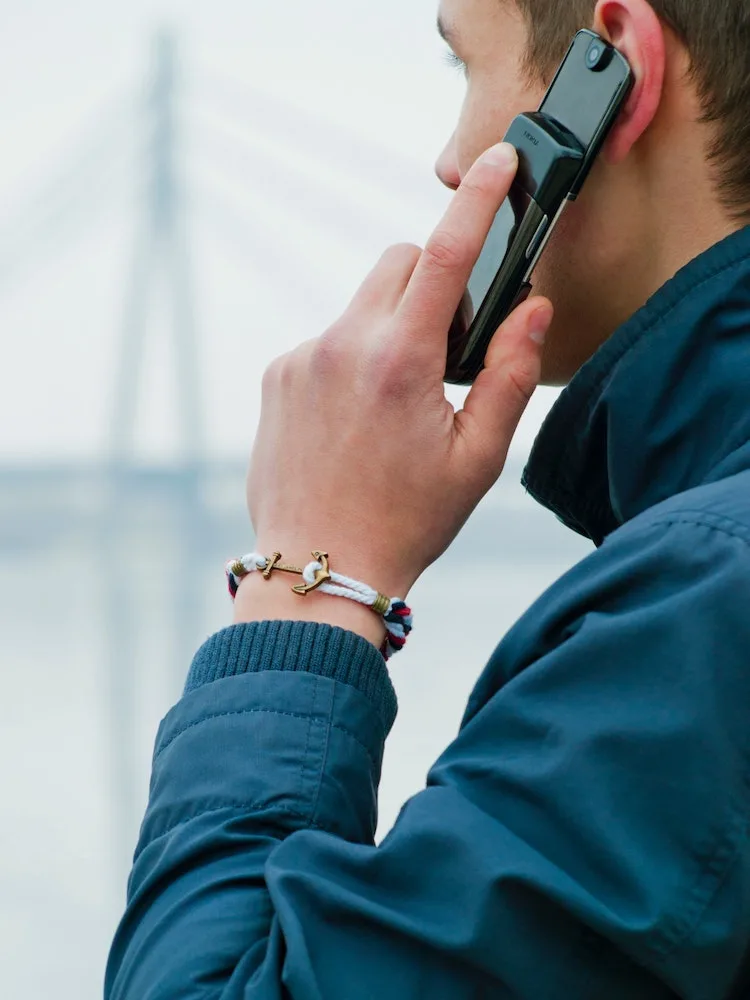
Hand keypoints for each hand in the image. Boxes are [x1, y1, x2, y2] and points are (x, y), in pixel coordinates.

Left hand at [246, 142, 552, 602]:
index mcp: (400, 362)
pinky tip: (354, 419)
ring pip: (362, 305)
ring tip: (393, 403)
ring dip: (389, 327)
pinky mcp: (276, 377)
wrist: (320, 567)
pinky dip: (350, 357)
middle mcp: (342, 345)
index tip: (499, 160)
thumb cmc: (406, 521)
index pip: (445, 254)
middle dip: (431, 281)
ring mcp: (301, 359)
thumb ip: (508, 374)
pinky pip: (326, 340)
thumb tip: (531, 308)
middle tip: (446, 349)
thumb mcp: (478, 458)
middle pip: (398, 263)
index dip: (479, 199)